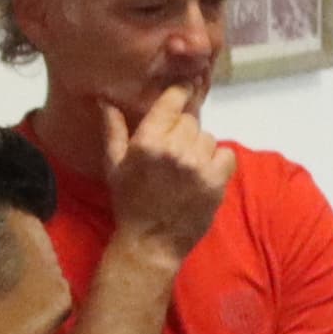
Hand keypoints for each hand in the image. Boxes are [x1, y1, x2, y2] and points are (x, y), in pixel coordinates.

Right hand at [109, 88, 234, 256]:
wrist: (150, 244)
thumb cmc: (129, 203)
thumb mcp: (114, 166)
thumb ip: (113, 130)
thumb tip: (105, 100)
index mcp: (147, 141)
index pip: (173, 100)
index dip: (181, 92)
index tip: (185, 90)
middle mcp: (173, 149)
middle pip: (191, 120)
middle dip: (184, 132)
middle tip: (175, 153)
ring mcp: (197, 166)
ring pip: (208, 137)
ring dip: (200, 148)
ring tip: (188, 168)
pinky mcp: (215, 182)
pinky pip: (227, 154)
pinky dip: (219, 161)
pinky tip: (205, 174)